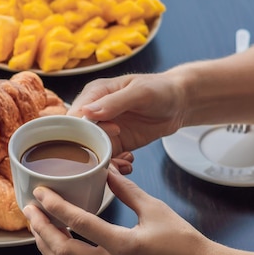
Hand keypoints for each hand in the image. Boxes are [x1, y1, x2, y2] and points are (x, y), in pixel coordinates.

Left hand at [22, 165, 220, 254]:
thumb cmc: (183, 241)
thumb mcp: (155, 209)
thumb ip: (126, 190)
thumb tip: (105, 169)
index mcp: (124, 245)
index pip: (79, 223)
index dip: (54, 206)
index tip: (40, 192)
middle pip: (61, 250)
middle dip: (40, 229)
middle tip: (29, 209)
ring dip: (45, 246)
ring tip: (37, 226)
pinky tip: (56, 241)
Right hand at [68, 72, 187, 158]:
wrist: (179, 103)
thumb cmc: (161, 89)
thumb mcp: (140, 93)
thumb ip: (113, 102)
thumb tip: (86, 112)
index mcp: (94, 94)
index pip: (74, 115)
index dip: (82, 128)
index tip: (106, 132)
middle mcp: (94, 113)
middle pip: (77, 136)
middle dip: (91, 149)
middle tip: (113, 153)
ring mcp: (103, 130)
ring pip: (90, 151)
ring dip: (103, 161)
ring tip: (123, 161)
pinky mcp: (114, 144)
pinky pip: (105, 159)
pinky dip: (114, 165)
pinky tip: (127, 163)